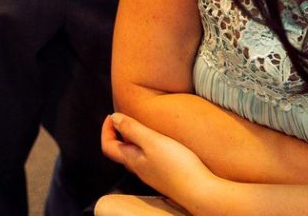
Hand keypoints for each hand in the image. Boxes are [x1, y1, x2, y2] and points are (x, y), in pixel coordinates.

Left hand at [102, 112, 218, 204]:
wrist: (201, 192)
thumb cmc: (177, 166)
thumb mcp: (152, 141)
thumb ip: (132, 129)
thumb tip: (113, 118)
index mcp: (132, 160)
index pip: (108, 146)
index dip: (106, 130)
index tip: (113, 115)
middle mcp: (139, 169)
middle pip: (120, 151)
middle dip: (119, 133)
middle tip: (127, 117)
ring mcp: (153, 174)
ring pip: (136, 156)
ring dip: (135, 139)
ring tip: (145, 126)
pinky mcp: (166, 177)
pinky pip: (150, 160)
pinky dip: (149, 147)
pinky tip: (162, 142)